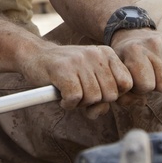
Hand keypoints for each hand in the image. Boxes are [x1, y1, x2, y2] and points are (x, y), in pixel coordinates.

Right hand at [16, 44, 133, 117]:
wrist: (35, 56)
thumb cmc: (65, 73)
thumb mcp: (89, 78)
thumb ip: (103, 94)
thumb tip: (103, 109)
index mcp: (107, 54)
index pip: (127, 83)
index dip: (113, 95)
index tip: (98, 93)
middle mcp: (96, 55)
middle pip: (111, 95)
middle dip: (95, 101)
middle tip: (80, 94)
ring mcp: (79, 61)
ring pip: (93, 98)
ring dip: (79, 103)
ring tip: (69, 92)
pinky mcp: (63, 70)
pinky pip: (75, 98)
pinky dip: (67, 104)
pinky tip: (60, 96)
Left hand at [109, 28, 161, 94]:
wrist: (133, 35)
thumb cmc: (126, 61)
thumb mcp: (118, 76)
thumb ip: (124, 96)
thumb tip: (142, 102)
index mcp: (134, 51)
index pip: (147, 86)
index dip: (142, 88)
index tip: (137, 80)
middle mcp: (153, 43)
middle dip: (156, 85)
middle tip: (149, 76)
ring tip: (159, 72)